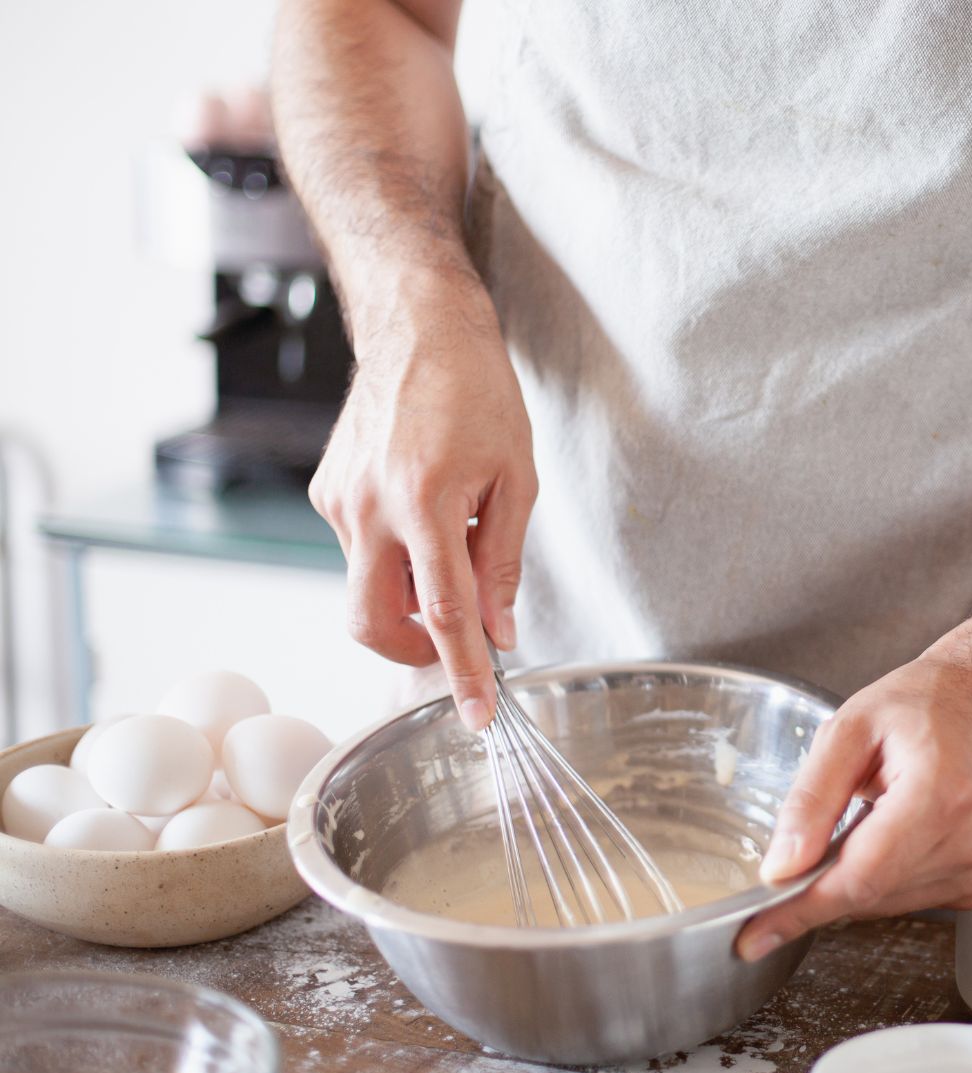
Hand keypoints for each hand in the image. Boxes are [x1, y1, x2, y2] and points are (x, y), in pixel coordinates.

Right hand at [309, 274, 536, 729]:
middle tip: (453, 644)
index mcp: (424, 502)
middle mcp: (368, 507)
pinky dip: (396, 552)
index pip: (443, 614)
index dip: (463, 672)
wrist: (419, 329)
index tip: (477, 714)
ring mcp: (338, 500)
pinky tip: (424, 508)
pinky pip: (359, 548)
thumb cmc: (479, 394)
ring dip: (410, 588)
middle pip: (373, 622)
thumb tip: (500, 631)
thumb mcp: (516, 478)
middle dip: (412, 650)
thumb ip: (503, 562)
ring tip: (452, 535)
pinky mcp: (324, 491)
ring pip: (367, 584)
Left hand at [734, 652, 971, 960]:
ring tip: (867, 815)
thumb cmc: (924, 702)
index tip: (755, 935)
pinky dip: (882, 878)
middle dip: (820, 884)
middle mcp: (968, 838)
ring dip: (855, 876)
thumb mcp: (848, 730)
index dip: (801, 909)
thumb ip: (811, 800)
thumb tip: (781, 868)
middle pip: (868, 895)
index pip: (859, 876)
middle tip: (805, 843)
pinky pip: (909, 900)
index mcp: (938, 795)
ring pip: (884, 903)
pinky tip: (889, 833)